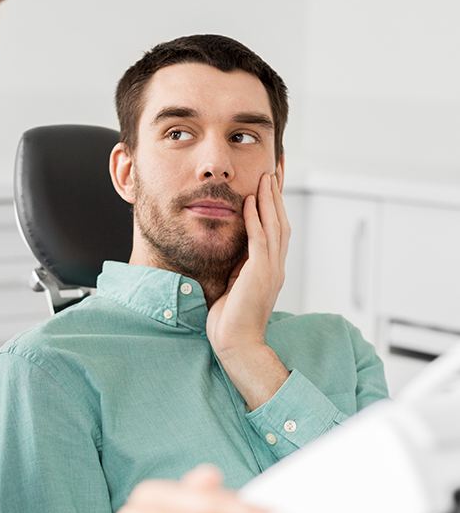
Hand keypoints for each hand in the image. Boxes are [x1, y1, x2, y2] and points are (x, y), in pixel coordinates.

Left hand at [206, 172, 289, 355]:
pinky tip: (250, 201)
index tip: (272, 182)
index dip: (275, 204)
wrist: (236, 344)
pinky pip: (259, 240)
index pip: (276, 229)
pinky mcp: (259, 274)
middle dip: (278, 194)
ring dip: (269, 199)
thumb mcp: (235, 284)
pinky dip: (256, 218)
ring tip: (265, 176)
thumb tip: (233, 247)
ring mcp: (271, 270)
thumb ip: (239, 265)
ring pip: (275, 226)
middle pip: (281, 221)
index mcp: (271, 268)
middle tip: (275, 169)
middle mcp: (276, 266)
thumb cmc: (230, 319)